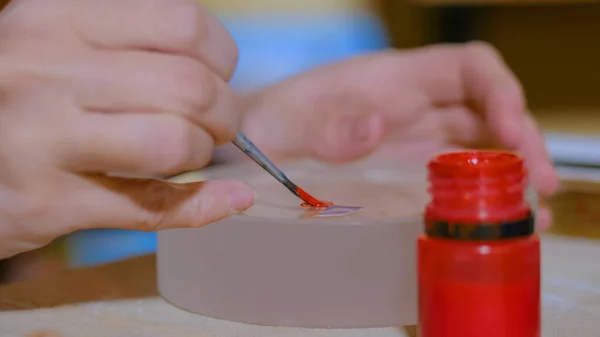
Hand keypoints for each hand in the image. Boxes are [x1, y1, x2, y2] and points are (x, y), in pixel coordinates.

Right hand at [0, 0, 253, 258]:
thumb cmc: (19, 96)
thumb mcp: (59, 45)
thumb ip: (130, 42)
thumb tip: (223, 62)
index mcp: (58, 16)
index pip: (184, 24)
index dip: (221, 57)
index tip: (216, 76)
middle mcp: (44, 70)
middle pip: (190, 88)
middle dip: (224, 113)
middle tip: (216, 124)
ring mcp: (39, 138)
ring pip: (173, 144)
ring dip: (203, 154)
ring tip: (189, 153)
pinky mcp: (45, 202)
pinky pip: (151, 207)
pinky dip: (203, 205)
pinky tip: (227, 200)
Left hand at [229, 42, 556, 228]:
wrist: (254, 149)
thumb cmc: (270, 125)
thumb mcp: (289, 122)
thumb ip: (326, 126)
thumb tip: (377, 127)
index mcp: (394, 80)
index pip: (468, 67)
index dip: (500, 90)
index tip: (512, 127)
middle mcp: (413, 106)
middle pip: (487, 110)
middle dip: (521, 140)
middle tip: (540, 183)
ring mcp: (413, 140)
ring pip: (482, 145)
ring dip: (512, 171)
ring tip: (530, 210)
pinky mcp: (408, 172)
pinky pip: (458, 175)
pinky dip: (484, 194)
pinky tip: (498, 219)